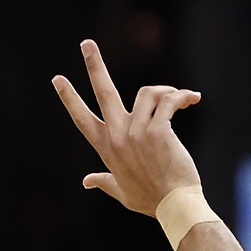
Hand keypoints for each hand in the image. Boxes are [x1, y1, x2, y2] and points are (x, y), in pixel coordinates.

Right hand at [52, 40, 201, 215]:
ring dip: (166, 90)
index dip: (69, 98)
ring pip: (148, 92)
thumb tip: (86, 182)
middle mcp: (118, 137)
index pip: (82, 118)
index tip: (58, 79)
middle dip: (93, 65)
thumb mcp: (121, 192)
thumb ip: (103, 182)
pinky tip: (193, 98)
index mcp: (106, 149)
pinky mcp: (159, 131)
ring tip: (180, 97)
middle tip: (86, 44)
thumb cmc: (150, 200)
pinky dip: (182, 96)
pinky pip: (169, 101)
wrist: (174, 206)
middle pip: (103, 92)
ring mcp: (137, 133)